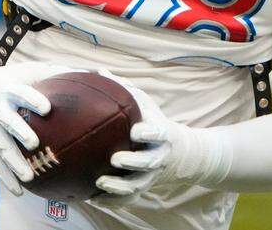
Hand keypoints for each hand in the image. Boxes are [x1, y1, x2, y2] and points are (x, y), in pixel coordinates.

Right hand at [0, 61, 74, 194]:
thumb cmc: (9, 79)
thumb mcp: (28, 70)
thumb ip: (57, 73)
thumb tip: (98, 72)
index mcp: (9, 89)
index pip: (21, 93)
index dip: (32, 100)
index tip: (47, 107)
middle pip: (7, 122)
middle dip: (19, 132)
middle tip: (33, 143)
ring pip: (0, 147)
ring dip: (13, 163)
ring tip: (29, 177)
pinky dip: (5, 177)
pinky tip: (18, 190)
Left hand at [93, 76, 181, 204]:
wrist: (179, 153)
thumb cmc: (154, 122)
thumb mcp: (146, 105)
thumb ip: (124, 89)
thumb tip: (98, 71)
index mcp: (163, 134)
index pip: (159, 133)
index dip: (149, 133)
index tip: (135, 131)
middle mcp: (159, 157)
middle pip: (148, 163)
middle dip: (132, 163)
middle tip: (115, 159)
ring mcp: (151, 176)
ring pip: (137, 186)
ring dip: (119, 187)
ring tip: (100, 183)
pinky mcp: (143, 189)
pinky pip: (127, 200)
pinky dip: (111, 201)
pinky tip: (92, 198)